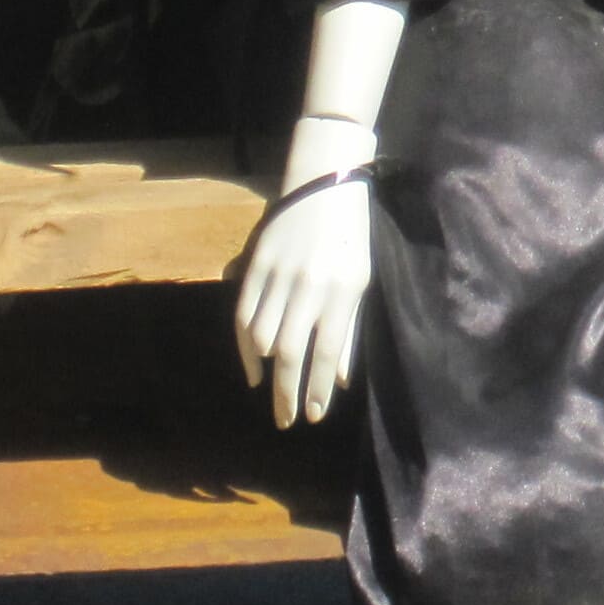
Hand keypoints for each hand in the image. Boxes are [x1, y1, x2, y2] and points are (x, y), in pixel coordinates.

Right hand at [236, 110, 375, 427]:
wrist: (325, 183)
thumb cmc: (350, 238)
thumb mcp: (359, 283)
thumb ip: (347, 331)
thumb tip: (337, 381)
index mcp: (342, 290)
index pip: (326, 352)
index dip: (316, 389)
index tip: (312, 416)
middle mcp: (308, 286)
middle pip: (291, 352)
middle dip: (287, 393)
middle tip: (285, 421)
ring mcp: (279, 275)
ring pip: (262, 337)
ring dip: (267, 373)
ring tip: (274, 393)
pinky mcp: (256, 265)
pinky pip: (244, 315)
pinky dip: (246, 347)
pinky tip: (254, 367)